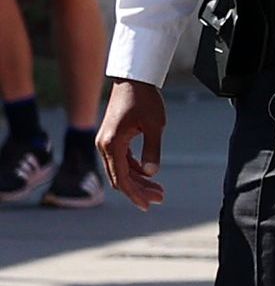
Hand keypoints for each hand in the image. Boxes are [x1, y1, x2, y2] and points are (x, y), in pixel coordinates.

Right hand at [91, 81, 161, 208]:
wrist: (133, 79)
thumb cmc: (145, 100)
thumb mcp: (155, 125)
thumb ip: (152, 150)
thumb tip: (152, 174)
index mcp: (112, 145)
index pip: (121, 179)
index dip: (135, 194)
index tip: (148, 205)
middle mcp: (104, 146)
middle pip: (120, 177)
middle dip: (139, 191)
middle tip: (160, 199)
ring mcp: (106, 142)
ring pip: (121, 170)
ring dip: (138, 181)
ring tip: (158, 191)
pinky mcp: (112, 138)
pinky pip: (122, 160)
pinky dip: (135, 169)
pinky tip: (149, 175)